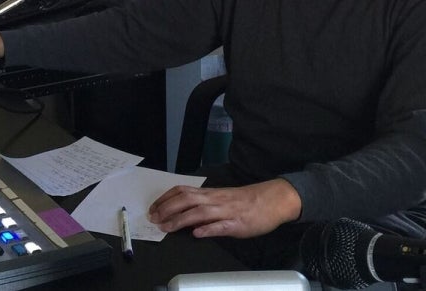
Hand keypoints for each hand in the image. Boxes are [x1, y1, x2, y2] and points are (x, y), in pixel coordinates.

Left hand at [147, 178, 301, 238]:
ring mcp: (226, 211)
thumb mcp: (221, 199)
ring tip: (168, 227)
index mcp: (210, 194)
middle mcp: (215, 200)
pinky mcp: (238, 223)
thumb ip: (203, 204)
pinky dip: (209, 229)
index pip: (183, 191)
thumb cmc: (246, 201)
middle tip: (154, 219)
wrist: (272, 200)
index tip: (153, 208)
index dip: (165, 199)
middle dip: (168, 208)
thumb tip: (183, 213)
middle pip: (187, 199)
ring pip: (200, 212)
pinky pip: (221, 226)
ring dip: (181, 219)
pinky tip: (198, 234)